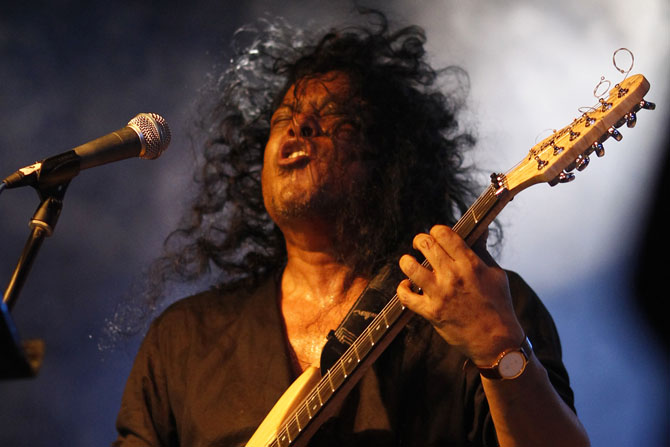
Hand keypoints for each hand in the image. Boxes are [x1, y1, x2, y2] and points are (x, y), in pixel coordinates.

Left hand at [397, 225, 523, 364]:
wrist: (497, 341)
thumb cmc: (499, 305)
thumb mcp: (496, 273)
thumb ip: (482, 251)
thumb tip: (481, 229)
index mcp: (470, 263)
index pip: (444, 234)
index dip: (436, 231)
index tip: (436, 236)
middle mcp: (453, 275)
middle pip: (425, 244)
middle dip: (419, 241)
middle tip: (420, 246)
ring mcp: (440, 294)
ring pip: (410, 266)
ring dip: (407, 261)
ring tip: (410, 263)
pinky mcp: (431, 312)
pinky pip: (406, 296)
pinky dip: (402, 289)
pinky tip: (407, 286)